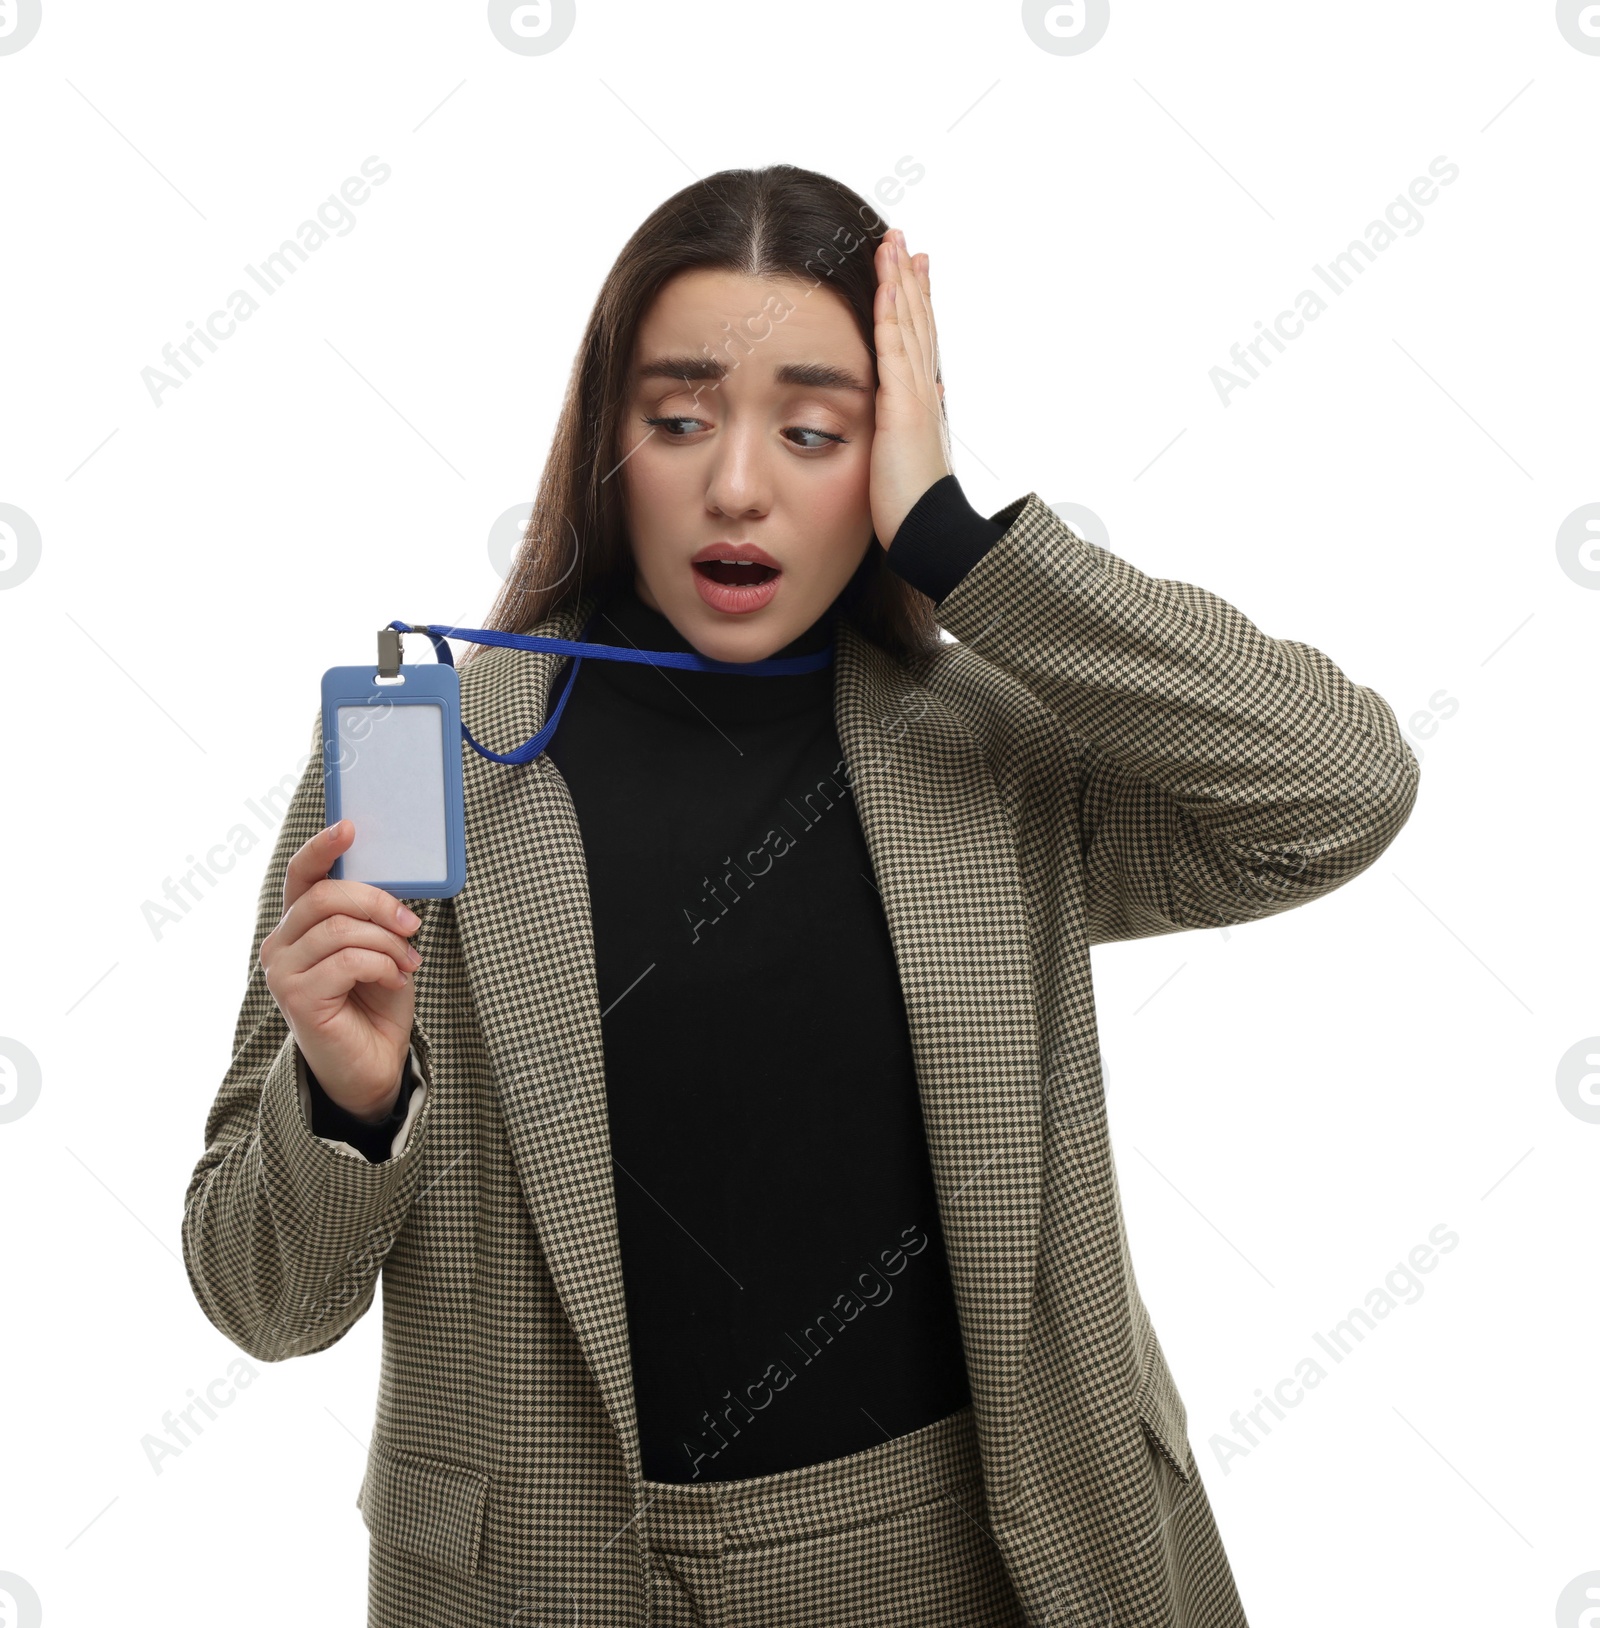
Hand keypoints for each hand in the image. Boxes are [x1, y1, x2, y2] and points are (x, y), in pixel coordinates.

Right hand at [259, 820, 421, 1123]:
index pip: (301, 875)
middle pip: (325, 896)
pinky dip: (382, 965)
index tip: (349, 827)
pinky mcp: (297, 998)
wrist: (373, 1062)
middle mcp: (280, 944)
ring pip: (340, 929)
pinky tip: (395, 979)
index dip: (322, 848)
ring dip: (387, 942)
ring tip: (407, 961)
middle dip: (378, 903)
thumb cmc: (374, 1000)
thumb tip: (392, 885)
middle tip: (412, 925)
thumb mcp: (380, 946)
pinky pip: (348, 961)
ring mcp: (282, 972)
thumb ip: (373, 916)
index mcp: (299, 924)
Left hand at [869, 226, 951, 550]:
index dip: (916, 303)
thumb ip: (914, 423)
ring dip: (898, 281)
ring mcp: (915, 394)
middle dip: (909, 278)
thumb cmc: (914, 506)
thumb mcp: (912, 456)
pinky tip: (885, 282)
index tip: (912, 270)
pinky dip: (890, 312)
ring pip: (907, 324)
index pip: (918, 341)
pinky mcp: (901, 406)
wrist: (928, 532)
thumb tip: (932, 398)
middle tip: (903, 239)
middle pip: (918, 321)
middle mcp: (923, 390)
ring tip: (892, 242)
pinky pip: (893, 348)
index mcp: (922, 401)